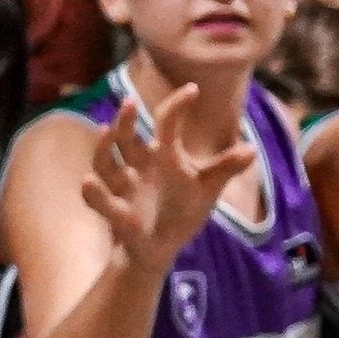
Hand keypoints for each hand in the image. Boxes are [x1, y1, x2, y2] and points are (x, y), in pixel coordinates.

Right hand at [81, 82, 253, 260]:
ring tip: (104, 130)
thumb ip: (224, 168)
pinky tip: (87, 182)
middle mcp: (138, 166)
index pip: (165, 124)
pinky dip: (93, 194)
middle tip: (130, 102)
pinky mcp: (117, 214)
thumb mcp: (207, 189)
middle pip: (126, 138)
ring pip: (106, 164)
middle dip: (125, 121)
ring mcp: (124, 188)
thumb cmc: (183, 212)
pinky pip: (102, 203)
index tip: (193, 89)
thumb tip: (251, 150)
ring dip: (102, 148)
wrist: (160, 249)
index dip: (176, 107)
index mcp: (161, 156)